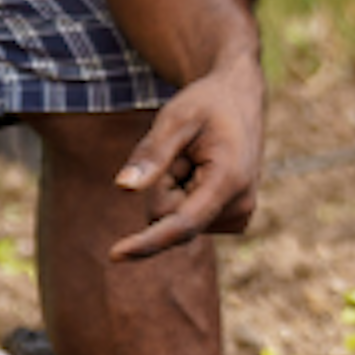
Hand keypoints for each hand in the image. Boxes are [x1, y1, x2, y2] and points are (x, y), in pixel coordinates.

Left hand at [106, 63, 264, 259]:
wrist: (240, 99)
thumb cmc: (205, 105)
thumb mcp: (175, 119)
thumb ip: (151, 155)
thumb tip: (123, 188)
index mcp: (229, 180)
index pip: (182, 223)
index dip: (147, 242)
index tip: (114, 255)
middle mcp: (240, 205)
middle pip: (168, 217)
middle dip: (162, 186)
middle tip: (183, 151)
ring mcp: (239, 216)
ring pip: (174, 220)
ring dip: (174, 189)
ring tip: (196, 158)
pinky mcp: (232, 220)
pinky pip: (185, 220)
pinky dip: (183, 195)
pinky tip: (201, 170)